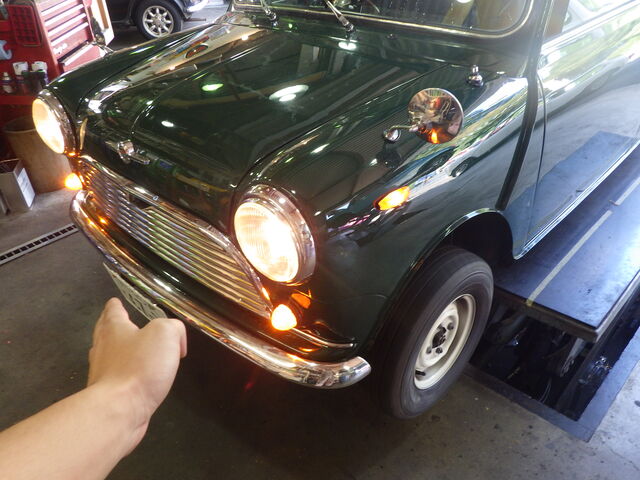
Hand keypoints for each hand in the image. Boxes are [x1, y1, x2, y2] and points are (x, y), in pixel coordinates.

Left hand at [88, 298, 186, 436]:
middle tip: (120, 322)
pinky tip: (135, 378)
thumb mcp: (165, 334)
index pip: (113, 311)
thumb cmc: (140, 366)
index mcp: (114, 329)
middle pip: (104, 331)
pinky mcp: (108, 394)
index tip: (116, 301)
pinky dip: (124, 373)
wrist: (119, 409)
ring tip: (130, 350)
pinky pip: (116, 377)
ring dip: (117, 350)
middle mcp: (103, 348)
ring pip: (108, 355)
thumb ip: (174, 328)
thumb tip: (176, 339)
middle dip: (111, 325)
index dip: (116, 305)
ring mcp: (102, 372)